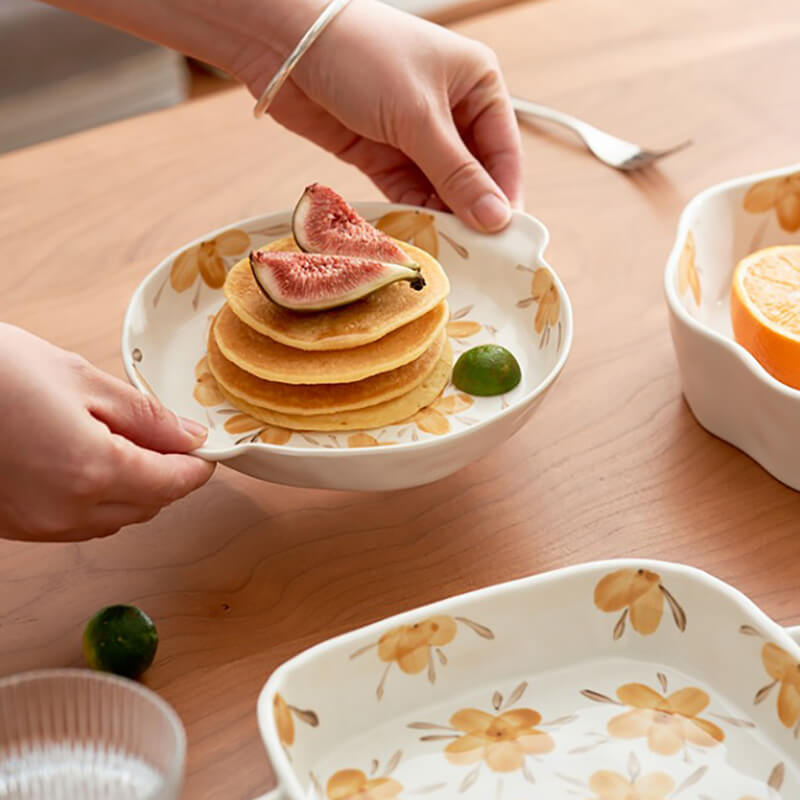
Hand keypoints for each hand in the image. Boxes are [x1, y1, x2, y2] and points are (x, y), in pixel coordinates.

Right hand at [0, 325, 213, 541]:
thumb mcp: (82, 380)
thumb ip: (147, 416)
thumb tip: (191, 438)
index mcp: (94, 470)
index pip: (174, 483)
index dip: (199, 467)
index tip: (210, 450)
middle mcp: (69, 511)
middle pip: (150, 505)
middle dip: (168, 475)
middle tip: (166, 436)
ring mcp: (40, 526)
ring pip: (117, 519)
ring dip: (136, 489)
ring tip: (123, 441)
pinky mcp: (17, 528)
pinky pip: (80, 523)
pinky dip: (100, 499)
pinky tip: (89, 462)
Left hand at [239, 0, 522, 231]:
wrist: (284, 46)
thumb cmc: (362, 56)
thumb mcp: (418, 117)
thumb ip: (457, 174)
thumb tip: (496, 220)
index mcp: (476, 84)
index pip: (503, 152)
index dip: (504, 197)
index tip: (506, 239)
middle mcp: (450, 110)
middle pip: (472, 175)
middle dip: (473, 213)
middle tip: (479, 257)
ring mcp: (414, 134)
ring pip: (439, 188)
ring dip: (443, 219)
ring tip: (451, 255)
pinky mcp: (380, 154)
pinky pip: (406, 192)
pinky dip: (412, 214)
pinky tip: (421, 239)